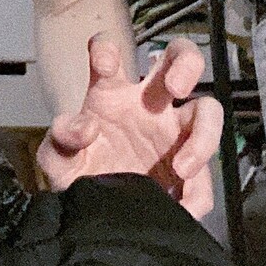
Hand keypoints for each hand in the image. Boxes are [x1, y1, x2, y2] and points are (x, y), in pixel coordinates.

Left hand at [35, 34, 223, 220]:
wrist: (95, 218)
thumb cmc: (78, 172)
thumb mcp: (57, 159)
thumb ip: (61, 138)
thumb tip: (86, 127)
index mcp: (109, 93)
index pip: (108, 51)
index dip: (106, 48)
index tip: (104, 63)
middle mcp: (147, 105)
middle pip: (179, 59)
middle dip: (186, 62)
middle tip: (175, 87)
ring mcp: (172, 135)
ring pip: (208, 112)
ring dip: (204, 135)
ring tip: (182, 168)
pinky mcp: (187, 174)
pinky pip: (204, 179)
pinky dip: (198, 195)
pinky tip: (181, 207)